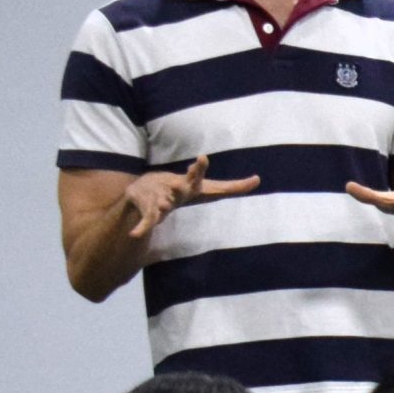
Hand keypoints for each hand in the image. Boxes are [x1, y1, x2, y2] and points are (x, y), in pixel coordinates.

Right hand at [125, 155, 259, 237]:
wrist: (146, 188)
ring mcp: (160, 198)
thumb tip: (258, 179)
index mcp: (190, 185)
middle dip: (184, 181)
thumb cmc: (183, 189)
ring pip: (161, 202)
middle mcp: (174, 188)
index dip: (199, 168)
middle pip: (180, 185)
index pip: (197, 176)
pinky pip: (146, 221)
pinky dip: (141, 227)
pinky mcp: (148, 210)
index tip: (202, 157)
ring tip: (163, 206)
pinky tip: (135, 235)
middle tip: (184, 178)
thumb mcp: (208, 189)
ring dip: (162, 204)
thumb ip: (233, 186)